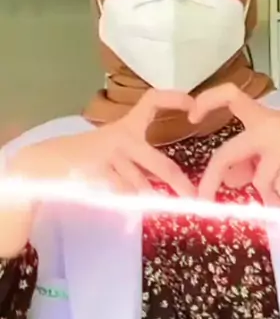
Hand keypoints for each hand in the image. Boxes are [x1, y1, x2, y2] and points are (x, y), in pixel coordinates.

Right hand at [10, 90, 195, 196]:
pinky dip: (129, 210)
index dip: (174, 99)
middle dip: (179, 184)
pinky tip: (131, 220)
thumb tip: (173, 185)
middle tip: (194, 197)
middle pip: (161, 164)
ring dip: (152, 202)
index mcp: (127, 126)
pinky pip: (122, 195)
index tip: (194, 106)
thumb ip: (141, 164)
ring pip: (141, 187)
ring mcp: (110, 155)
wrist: (47, 162)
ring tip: (162, 210)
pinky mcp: (99, 171)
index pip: (152, 101)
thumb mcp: (115, 150)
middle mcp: (122, 137)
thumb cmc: (87, 157)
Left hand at [189, 84, 279, 202]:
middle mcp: (269, 124)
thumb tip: (231, 180)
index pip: (231, 95)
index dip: (208, 101)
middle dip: (211, 180)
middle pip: (227, 154)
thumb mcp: (279, 151)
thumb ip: (254, 162)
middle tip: (202, 199)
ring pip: (259, 182)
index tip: (191, 115)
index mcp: (263, 117)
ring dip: (273, 195)